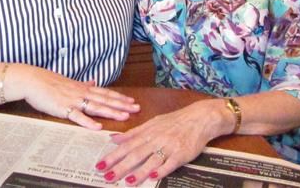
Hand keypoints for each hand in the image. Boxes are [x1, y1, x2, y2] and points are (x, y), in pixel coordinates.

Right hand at [20, 67, 139, 129]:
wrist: (31, 80)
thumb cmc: (47, 82)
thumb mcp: (68, 82)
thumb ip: (82, 84)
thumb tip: (93, 82)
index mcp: (82, 88)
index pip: (105, 93)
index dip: (120, 98)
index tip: (132, 101)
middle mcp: (81, 93)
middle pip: (105, 99)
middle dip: (122, 105)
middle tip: (137, 109)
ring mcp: (73, 100)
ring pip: (96, 107)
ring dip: (111, 112)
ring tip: (124, 117)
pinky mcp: (63, 108)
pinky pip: (77, 116)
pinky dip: (88, 122)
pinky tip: (98, 127)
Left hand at [95, 99, 230, 184]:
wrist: (200, 117)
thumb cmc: (175, 121)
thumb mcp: (153, 122)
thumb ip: (133, 132)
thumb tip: (114, 138)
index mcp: (148, 131)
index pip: (126, 145)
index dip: (113, 155)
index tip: (100, 164)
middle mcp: (156, 138)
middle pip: (136, 153)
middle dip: (120, 166)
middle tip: (107, 176)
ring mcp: (169, 146)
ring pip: (152, 160)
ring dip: (139, 171)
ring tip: (127, 182)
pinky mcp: (182, 154)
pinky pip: (171, 163)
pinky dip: (162, 170)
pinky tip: (154, 177)